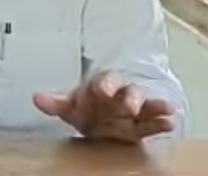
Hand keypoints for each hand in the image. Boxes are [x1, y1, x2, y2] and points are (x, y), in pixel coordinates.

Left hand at [32, 71, 175, 142]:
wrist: (98, 123)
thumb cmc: (85, 108)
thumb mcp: (69, 106)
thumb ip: (55, 103)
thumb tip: (36, 98)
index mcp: (102, 85)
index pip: (105, 80)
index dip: (105, 84)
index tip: (103, 90)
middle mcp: (120, 95)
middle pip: (129, 91)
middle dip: (131, 97)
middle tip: (130, 105)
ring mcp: (134, 110)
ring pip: (147, 105)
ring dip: (156, 107)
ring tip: (168, 109)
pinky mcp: (141, 125)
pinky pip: (153, 123)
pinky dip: (162, 123)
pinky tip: (171, 123)